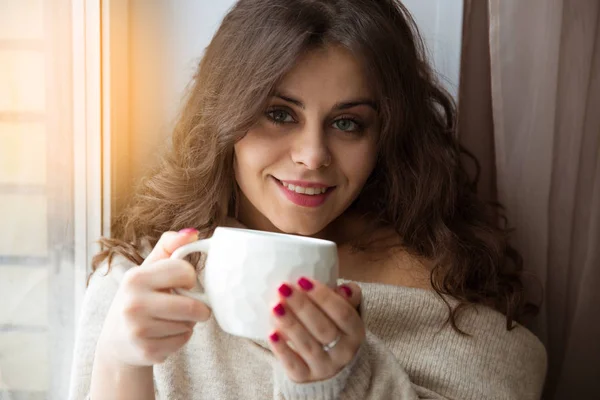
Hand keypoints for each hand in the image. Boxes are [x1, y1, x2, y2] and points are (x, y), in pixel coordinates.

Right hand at [96, 229, 211, 366]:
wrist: (117, 340)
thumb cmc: (140, 297)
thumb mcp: (148, 269)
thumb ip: (169, 246)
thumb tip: (194, 233)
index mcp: (135, 278)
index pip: (184, 272)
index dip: (191, 278)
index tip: (186, 283)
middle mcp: (134, 303)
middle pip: (191, 306)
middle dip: (199, 308)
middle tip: (193, 307)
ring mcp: (138, 330)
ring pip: (188, 324)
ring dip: (188, 323)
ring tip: (171, 320)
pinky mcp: (147, 351)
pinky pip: (182, 341)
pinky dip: (181, 338)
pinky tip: (165, 335)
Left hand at [269, 277, 364, 382]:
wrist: (334, 371)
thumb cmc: (335, 331)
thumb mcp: (347, 315)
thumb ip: (348, 298)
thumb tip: (345, 289)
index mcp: (355, 332)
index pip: (343, 313)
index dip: (323, 296)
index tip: (303, 280)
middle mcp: (344, 352)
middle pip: (323, 328)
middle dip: (302, 307)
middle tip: (283, 289)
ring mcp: (325, 367)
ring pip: (308, 345)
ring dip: (290, 324)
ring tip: (275, 306)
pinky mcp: (305, 377)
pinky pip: (293, 365)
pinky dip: (282, 349)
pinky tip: (272, 333)